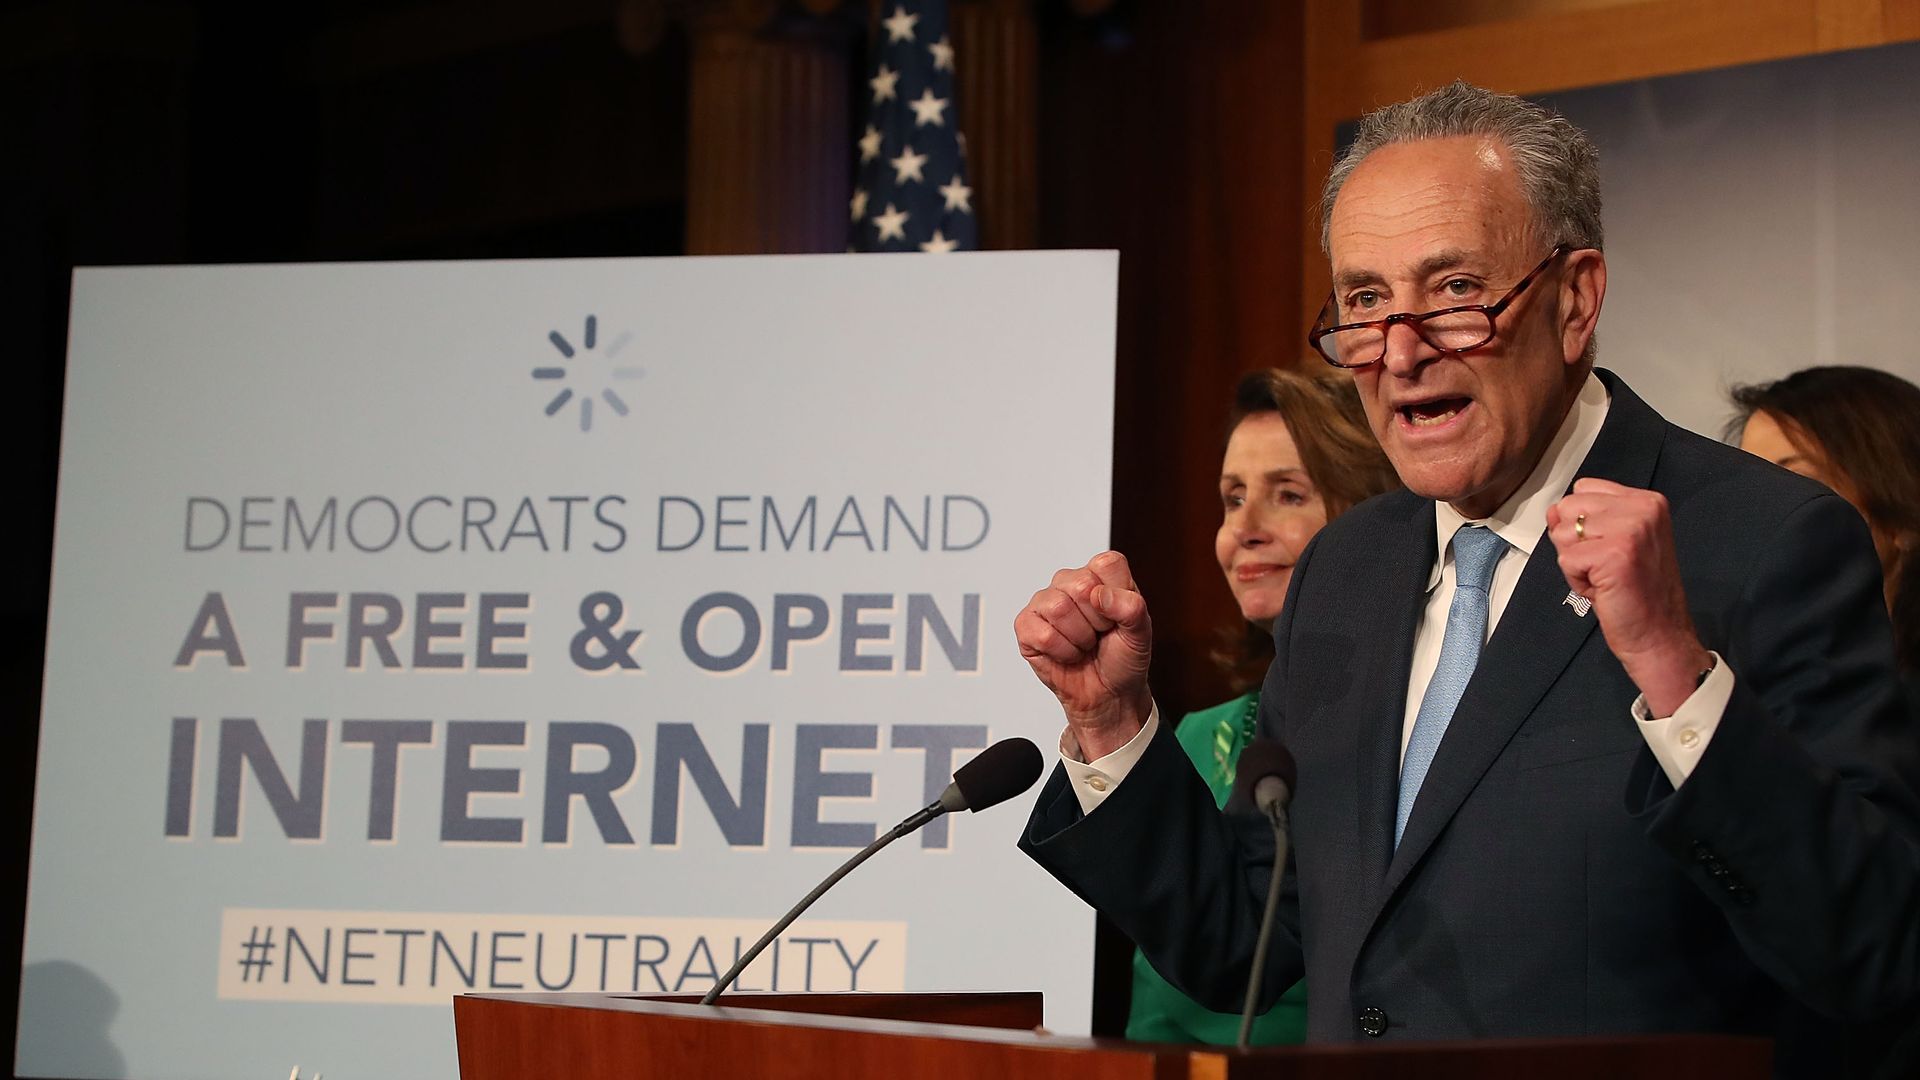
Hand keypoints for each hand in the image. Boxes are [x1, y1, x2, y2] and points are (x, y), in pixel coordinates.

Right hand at [1014, 550, 1153, 758]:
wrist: (1108, 694)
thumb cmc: (1122, 658)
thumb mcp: (1141, 632)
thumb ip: (1130, 607)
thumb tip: (1098, 594)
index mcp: (1099, 574)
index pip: (1106, 564)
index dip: (1116, 596)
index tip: (1118, 617)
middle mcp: (1069, 582)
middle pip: (1080, 586)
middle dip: (1096, 621)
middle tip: (1100, 634)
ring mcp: (1044, 602)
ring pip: (1058, 607)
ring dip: (1078, 638)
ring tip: (1084, 645)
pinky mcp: (1026, 625)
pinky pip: (1041, 633)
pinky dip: (1062, 652)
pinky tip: (1067, 654)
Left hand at [1548, 478, 1711, 716]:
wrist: (1660, 636)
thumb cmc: (1636, 592)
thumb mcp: (1615, 542)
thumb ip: (1587, 520)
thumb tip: (1552, 511)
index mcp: (1647, 500)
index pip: (1582, 489)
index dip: (1583, 524)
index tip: (1609, 550)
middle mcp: (1643, 507)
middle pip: (1568, 508)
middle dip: (1575, 542)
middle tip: (1605, 567)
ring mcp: (1631, 529)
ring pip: (1562, 533)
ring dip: (1575, 562)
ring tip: (1605, 578)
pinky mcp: (1615, 554)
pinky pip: (1565, 559)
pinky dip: (1576, 580)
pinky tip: (1603, 590)